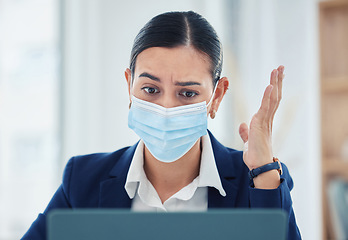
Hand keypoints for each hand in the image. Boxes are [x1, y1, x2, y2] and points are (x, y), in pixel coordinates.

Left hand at [239, 66, 283, 188]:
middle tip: (281, 67)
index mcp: (264, 121)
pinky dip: (268, 96)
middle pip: (274, 96)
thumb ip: (245, 132)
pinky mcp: (261, 124)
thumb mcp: (248, 141)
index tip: (276, 77)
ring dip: (275, 83)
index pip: (270, 101)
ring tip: (278, 70)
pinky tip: (270, 86)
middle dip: (277, 81)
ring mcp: (265, 121)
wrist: (259, 165)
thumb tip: (242, 125)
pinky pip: (266, 108)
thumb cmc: (256, 155)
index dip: (273, 88)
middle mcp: (267, 119)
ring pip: (272, 98)